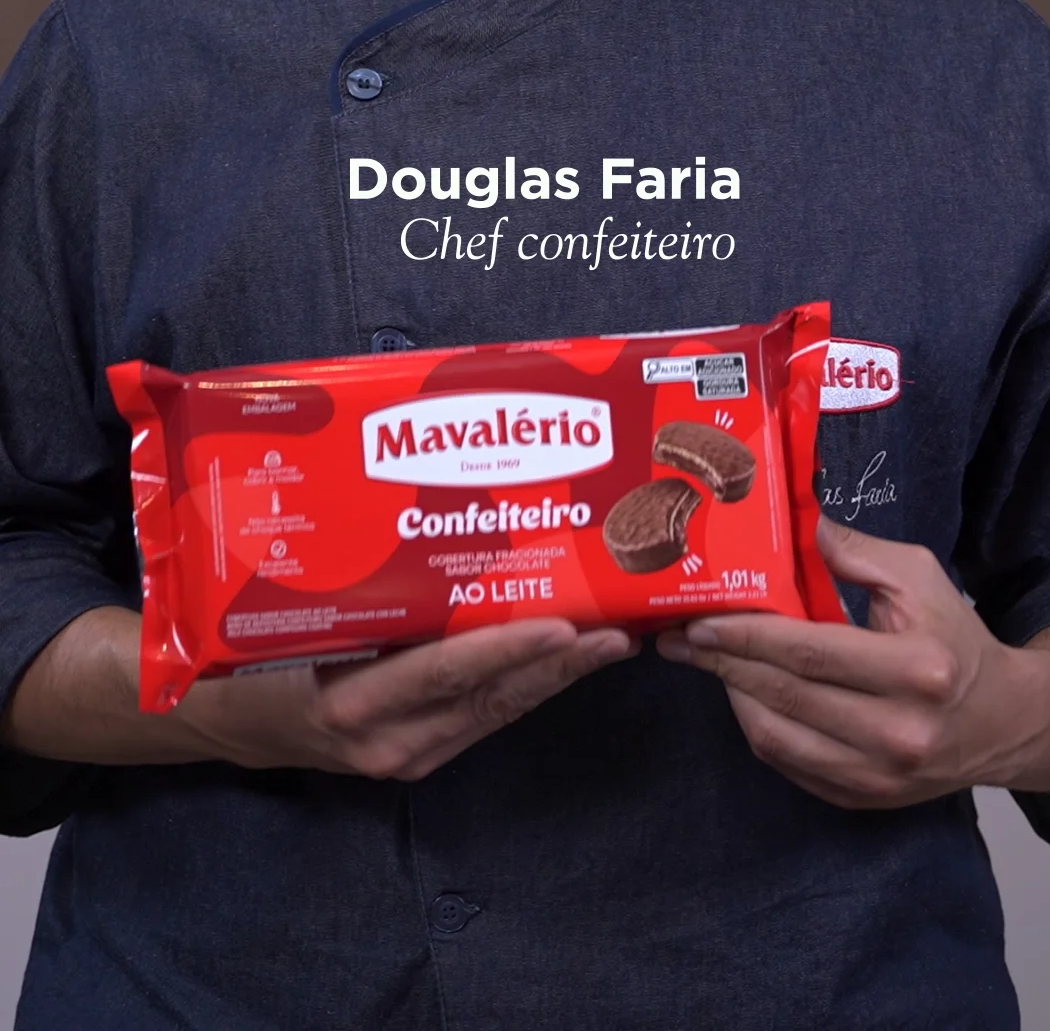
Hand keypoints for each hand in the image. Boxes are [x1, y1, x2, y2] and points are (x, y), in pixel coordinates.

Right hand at [177, 618, 637, 780]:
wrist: (208, 717)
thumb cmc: (239, 651)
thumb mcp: (276, 616)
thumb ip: (341, 583)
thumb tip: (405, 517)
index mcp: (349, 702)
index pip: (443, 671)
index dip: (506, 648)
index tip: (564, 625)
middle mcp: (385, 739)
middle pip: (488, 697)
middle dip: (559, 663)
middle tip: (619, 627)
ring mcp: (404, 753)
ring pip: (495, 709)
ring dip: (555, 675)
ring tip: (612, 636)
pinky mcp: (415, 751)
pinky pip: (480, 715)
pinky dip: (525, 683)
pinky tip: (563, 654)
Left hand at [655, 517, 1049, 807]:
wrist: (1001, 720)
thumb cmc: (953, 637)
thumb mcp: (919, 576)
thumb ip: (854, 550)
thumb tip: (793, 525)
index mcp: (916, 669)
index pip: (810, 652)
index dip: (746, 636)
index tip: (699, 620)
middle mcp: (898, 732)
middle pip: (785, 695)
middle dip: (721, 663)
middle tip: (678, 638)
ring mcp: (880, 776)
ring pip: (776, 738)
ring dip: (732, 695)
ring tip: (707, 660)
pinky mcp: (864, 799)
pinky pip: (789, 765)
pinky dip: (758, 727)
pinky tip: (743, 692)